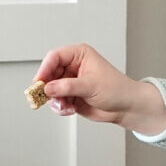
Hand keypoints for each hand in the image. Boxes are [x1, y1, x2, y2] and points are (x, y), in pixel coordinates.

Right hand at [33, 44, 165, 135]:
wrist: (125, 107)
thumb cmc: (116, 89)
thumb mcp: (91, 85)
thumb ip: (68, 86)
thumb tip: (48, 88)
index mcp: (79, 55)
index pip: (55, 57)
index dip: (44, 69)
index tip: (40, 82)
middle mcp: (72, 67)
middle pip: (49, 74)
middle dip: (49, 89)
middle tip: (48, 98)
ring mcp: (70, 82)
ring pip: (51, 90)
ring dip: (56, 101)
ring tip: (66, 106)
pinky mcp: (70, 96)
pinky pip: (56, 101)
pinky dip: (60, 107)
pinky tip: (71, 109)